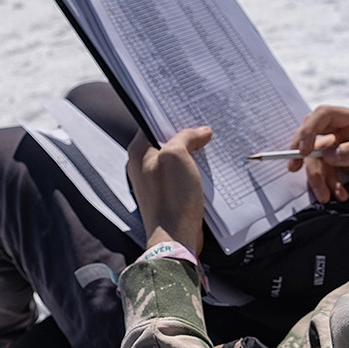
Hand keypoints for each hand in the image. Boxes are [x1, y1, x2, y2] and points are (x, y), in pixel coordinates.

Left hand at [126, 127, 211, 253]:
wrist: (175, 239)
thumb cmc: (171, 198)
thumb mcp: (177, 157)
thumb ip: (185, 137)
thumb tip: (201, 132)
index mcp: (138, 153)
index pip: (151, 123)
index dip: (170, 115)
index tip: (189, 109)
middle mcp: (143, 165)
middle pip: (166, 141)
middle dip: (185, 134)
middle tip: (204, 125)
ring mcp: (155, 181)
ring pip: (176, 158)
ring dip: (192, 153)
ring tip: (210, 143)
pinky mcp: (168, 194)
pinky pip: (182, 175)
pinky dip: (194, 169)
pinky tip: (209, 166)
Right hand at [288, 106, 348, 204]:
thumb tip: (329, 153)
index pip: (326, 115)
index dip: (310, 129)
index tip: (303, 151)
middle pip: (315, 133)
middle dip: (304, 153)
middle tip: (294, 168)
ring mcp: (346, 146)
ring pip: (318, 156)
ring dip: (318, 176)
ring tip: (327, 197)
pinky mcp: (344, 161)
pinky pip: (326, 169)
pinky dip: (327, 183)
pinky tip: (339, 195)